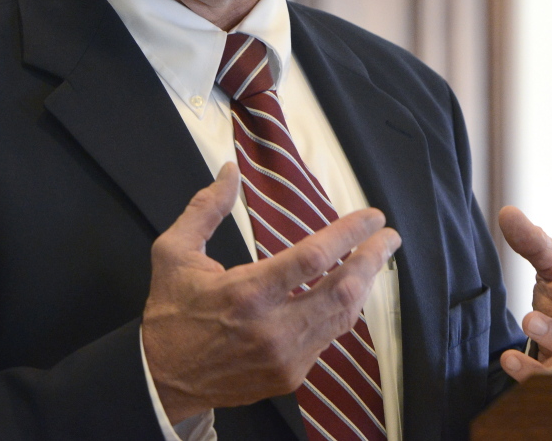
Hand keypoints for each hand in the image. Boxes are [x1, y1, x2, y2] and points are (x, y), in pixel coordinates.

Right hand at [141, 162, 401, 422]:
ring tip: (375, 258)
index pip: (313, 258)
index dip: (348, 234)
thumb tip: (230, 172)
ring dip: (365, 285)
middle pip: (342, 291)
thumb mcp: (174, 252)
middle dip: (372, 259)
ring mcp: (286, 358)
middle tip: (389, 236)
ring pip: (343, 318)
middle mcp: (273, 329)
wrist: (162, 379)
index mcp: (246, 294)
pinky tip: (348, 291)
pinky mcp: (290, 376)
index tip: (371, 216)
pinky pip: (329, 338)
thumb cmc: (170, 312)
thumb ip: (205, 209)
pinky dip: (343, 310)